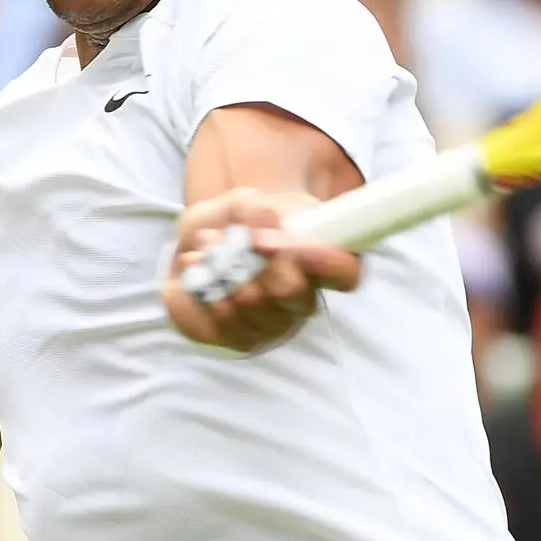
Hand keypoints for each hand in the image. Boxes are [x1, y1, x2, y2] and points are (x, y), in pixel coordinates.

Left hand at [163, 188, 361, 352]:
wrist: (206, 241)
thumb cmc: (239, 221)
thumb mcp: (247, 202)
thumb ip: (256, 211)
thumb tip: (261, 229)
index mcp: (322, 262)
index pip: (346, 272)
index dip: (325, 260)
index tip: (289, 240)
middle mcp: (303, 301)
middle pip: (292, 294)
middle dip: (256, 260)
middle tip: (228, 236)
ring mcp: (273, 325)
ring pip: (251, 306)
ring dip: (221, 270)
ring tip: (205, 244)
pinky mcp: (237, 339)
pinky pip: (218, 323)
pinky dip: (199, 289)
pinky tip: (194, 267)